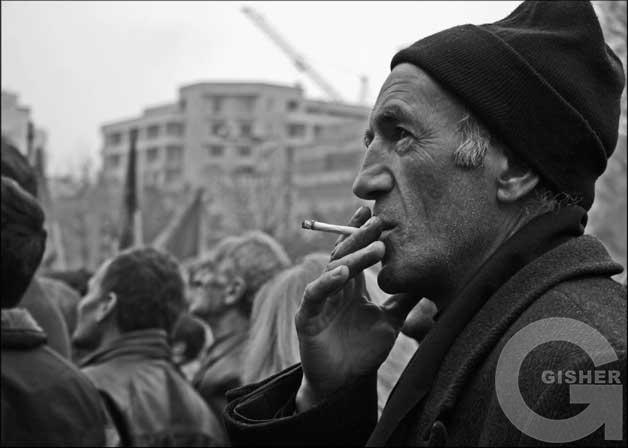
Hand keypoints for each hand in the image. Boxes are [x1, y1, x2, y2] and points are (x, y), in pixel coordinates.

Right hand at [295, 206, 417, 410]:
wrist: (343, 383)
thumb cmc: (363, 351)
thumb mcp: (390, 321)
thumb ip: (404, 301)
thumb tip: (427, 282)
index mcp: (351, 286)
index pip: (355, 252)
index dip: (361, 232)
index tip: (376, 213)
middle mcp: (333, 288)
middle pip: (344, 254)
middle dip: (360, 236)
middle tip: (378, 221)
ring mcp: (319, 300)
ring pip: (333, 269)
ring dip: (353, 257)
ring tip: (374, 247)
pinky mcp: (307, 316)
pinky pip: (315, 294)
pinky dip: (327, 282)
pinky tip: (344, 273)